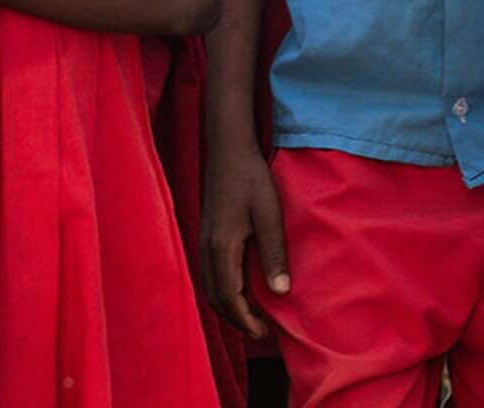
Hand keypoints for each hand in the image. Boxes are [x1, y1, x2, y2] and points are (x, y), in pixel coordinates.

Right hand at [201, 142, 289, 339]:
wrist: (228, 150)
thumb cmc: (252, 179)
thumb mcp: (270, 215)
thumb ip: (274, 254)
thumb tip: (280, 293)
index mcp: (222, 248)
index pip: (229, 298)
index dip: (246, 321)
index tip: (264, 333)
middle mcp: (206, 250)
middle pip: (216, 299)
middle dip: (238, 319)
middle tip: (262, 330)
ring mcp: (203, 243)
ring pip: (210, 289)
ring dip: (229, 306)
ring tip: (253, 315)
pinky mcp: (205, 236)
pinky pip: (209, 275)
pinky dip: (223, 290)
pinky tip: (240, 288)